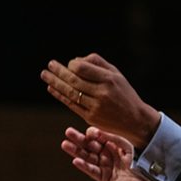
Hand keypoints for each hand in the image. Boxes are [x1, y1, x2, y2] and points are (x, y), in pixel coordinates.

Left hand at [40, 53, 160, 148]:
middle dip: (58, 72)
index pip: (82, 68)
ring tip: (45, 75)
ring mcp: (95, 106)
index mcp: (109, 80)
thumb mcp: (117, 75)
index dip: (72, 65)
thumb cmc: (124, 94)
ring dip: (55, 83)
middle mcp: (102, 93)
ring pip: (70, 92)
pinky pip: (71, 104)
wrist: (136, 120)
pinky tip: (52, 89)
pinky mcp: (91, 117)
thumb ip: (98, 63)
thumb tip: (76, 60)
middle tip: (49, 65)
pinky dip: (60, 96)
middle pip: (74, 80)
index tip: (70, 64)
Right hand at [62, 126, 163, 180]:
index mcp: (113, 147)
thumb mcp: (128, 146)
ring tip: (65, 144)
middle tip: (68, 132)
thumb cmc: (141, 164)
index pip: (98, 138)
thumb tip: (97, 131)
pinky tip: (76, 160)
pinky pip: (92, 172)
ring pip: (88, 158)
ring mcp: (104, 168)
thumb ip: (114, 138)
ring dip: (76, 151)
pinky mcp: (104, 179)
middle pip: (89, 147)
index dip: (93, 134)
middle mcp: (107, 156)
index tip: (90, 132)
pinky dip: (84, 166)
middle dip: (79, 139)